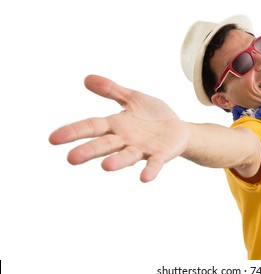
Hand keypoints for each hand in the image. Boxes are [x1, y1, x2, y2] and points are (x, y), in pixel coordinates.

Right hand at [49, 75, 189, 182]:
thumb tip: (86, 78)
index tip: (53, 138)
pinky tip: (145, 178)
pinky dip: (150, 170)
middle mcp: (126, 139)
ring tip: (105, 167)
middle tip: (72, 159)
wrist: (178, 129)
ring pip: (127, 156)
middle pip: (105, 145)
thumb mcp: (133, 98)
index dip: (74, 132)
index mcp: (116, 125)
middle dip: (89, 151)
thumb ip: (112, 90)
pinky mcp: (160, 155)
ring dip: (117, 161)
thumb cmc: (152, 115)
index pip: (92, 127)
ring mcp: (142, 149)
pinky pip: (154, 163)